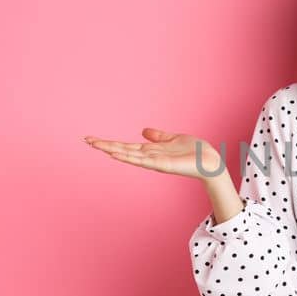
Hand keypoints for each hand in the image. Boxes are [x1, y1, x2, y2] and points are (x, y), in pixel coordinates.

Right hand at [82, 128, 223, 179]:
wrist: (210, 161)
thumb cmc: (194, 151)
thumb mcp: (173, 138)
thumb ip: (158, 136)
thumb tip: (143, 130)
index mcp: (151, 150)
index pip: (125, 145)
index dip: (110, 142)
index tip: (93, 139)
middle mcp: (149, 156)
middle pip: (122, 150)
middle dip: (104, 145)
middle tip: (86, 140)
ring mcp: (154, 161)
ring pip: (129, 155)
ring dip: (112, 150)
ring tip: (96, 145)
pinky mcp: (162, 165)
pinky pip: (142, 161)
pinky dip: (128, 157)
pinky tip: (116, 154)